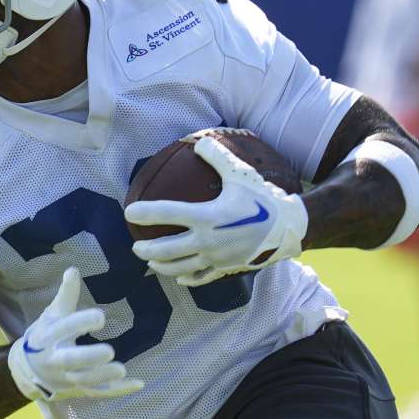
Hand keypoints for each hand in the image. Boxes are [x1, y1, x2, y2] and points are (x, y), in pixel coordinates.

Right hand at [7, 268, 143, 401]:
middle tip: (109, 352)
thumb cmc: (45, 335)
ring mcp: (66, 378)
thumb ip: (66, 295)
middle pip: (71, 361)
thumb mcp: (52, 314)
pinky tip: (137, 383)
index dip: (81, 323)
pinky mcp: (78, 390)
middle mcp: (56, 359)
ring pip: (84, 381)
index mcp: (49, 336)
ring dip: (102, 377)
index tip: (100, 317)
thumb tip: (73, 269)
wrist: (26, 369)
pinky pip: (98, 393)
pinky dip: (117, 391)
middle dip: (88, 358)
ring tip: (121, 370)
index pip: (64, 329)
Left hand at [124, 137, 308, 286]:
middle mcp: (208, 241)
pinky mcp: (226, 269)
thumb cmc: (263, 199)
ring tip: (150, 263)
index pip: (167, 214)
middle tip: (135, 246)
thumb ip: (218, 156)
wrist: (289, 228)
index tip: (129, 212)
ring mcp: (216, 258)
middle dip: (147, 249)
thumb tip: (199, 141)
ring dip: (161, 266)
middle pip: (167, 249)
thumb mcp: (241, 174)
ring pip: (180, 267)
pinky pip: (201, 278)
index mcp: (207, 216)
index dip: (145, 213)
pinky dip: (187, 278)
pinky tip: (179, 276)